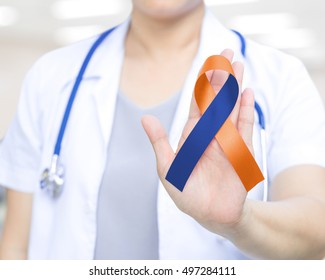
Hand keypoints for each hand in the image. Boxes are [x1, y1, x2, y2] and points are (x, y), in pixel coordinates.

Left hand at [142, 49, 254, 235]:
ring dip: (234, 88)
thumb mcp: (168, 168)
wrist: (211, 215)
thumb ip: (159, 142)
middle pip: (216, 100)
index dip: (202, 83)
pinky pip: (245, 128)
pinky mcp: (241, 152)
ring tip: (238, 66)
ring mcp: (227, 141)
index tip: (208, 63)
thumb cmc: (188, 193)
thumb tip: (145, 118)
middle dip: (221, 77)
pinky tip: (247, 94)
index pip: (198, 103)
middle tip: (228, 52)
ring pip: (231, 108)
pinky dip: (246, 111)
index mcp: (192, 135)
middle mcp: (210, 133)